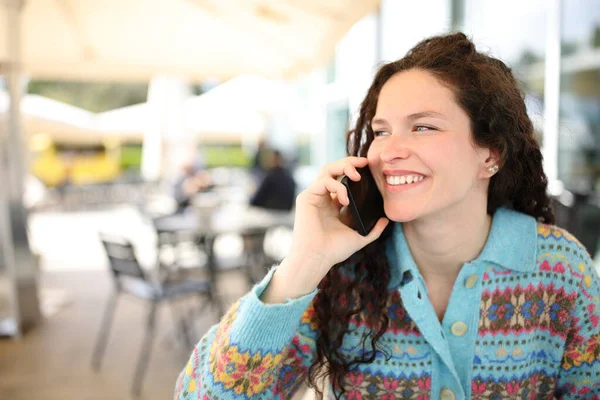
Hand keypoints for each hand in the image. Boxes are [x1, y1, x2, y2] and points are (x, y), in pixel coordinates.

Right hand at [265, 157, 388, 300]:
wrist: (317, 258)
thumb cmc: (334, 250)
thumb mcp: (359, 238)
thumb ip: (373, 230)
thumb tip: (386, 220)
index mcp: (332, 205)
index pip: (342, 180)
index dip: (354, 171)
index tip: (368, 167)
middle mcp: (322, 197)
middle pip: (334, 170)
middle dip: (349, 163)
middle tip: (364, 162)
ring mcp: (314, 196)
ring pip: (327, 170)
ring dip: (343, 168)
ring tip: (357, 176)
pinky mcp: (306, 197)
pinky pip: (323, 182)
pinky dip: (336, 186)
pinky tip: (345, 199)